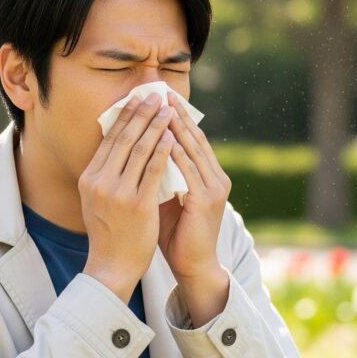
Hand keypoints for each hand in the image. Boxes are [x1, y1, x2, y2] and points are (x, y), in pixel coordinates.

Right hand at [78, 92, 175, 301]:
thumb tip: (116, 147)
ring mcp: (118, 192)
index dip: (124, 116)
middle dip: (141, 113)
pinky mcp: (138, 204)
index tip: (136, 99)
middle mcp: (100, 182)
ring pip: (140, 149)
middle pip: (124, 138)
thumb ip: (104, 175)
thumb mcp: (96, 200)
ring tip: (168, 110)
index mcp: (89, 178)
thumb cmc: (109, 233)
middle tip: (154, 95)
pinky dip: (164, 150)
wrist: (111, 266)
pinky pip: (154, 170)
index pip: (109, 139)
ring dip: (156, 126)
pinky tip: (173, 137)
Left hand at [159, 91, 231, 315]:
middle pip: (195, 138)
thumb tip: (140, 153)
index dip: (177, 118)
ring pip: (193, 149)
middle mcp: (216, 178)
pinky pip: (189, 170)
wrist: (193, 266)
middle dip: (177, 114)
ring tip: (161, 107)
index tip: (160, 98)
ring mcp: (214, 188)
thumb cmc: (177, 234)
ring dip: (176, 127)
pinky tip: (163, 137)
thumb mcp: (168, 198)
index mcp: (209, 176)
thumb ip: (161, 176)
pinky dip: (176, 152)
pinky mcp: (206, 200)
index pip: (192, 139)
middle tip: (161, 92)